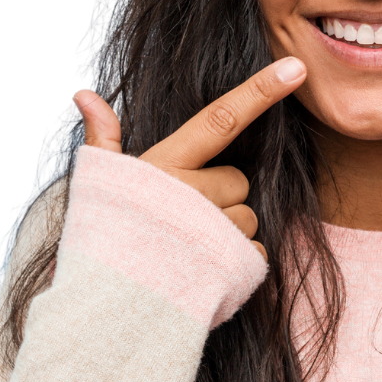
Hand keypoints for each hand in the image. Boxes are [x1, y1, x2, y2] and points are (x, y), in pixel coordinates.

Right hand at [70, 57, 307, 262]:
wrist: (104, 313)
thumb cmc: (102, 242)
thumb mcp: (100, 185)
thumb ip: (104, 138)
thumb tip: (84, 93)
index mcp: (167, 164)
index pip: (221, 117)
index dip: (261, 90)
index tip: (297, 67)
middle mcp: (194, 192)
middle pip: (238, 180)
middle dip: (220, 196)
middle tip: (181, 219)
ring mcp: (215, 230)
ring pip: (249, 216)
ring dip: (228, 230)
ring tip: (188, 248)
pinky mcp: (233, 265)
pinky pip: (257, 250)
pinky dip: (239, 261)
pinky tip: (204, 271)